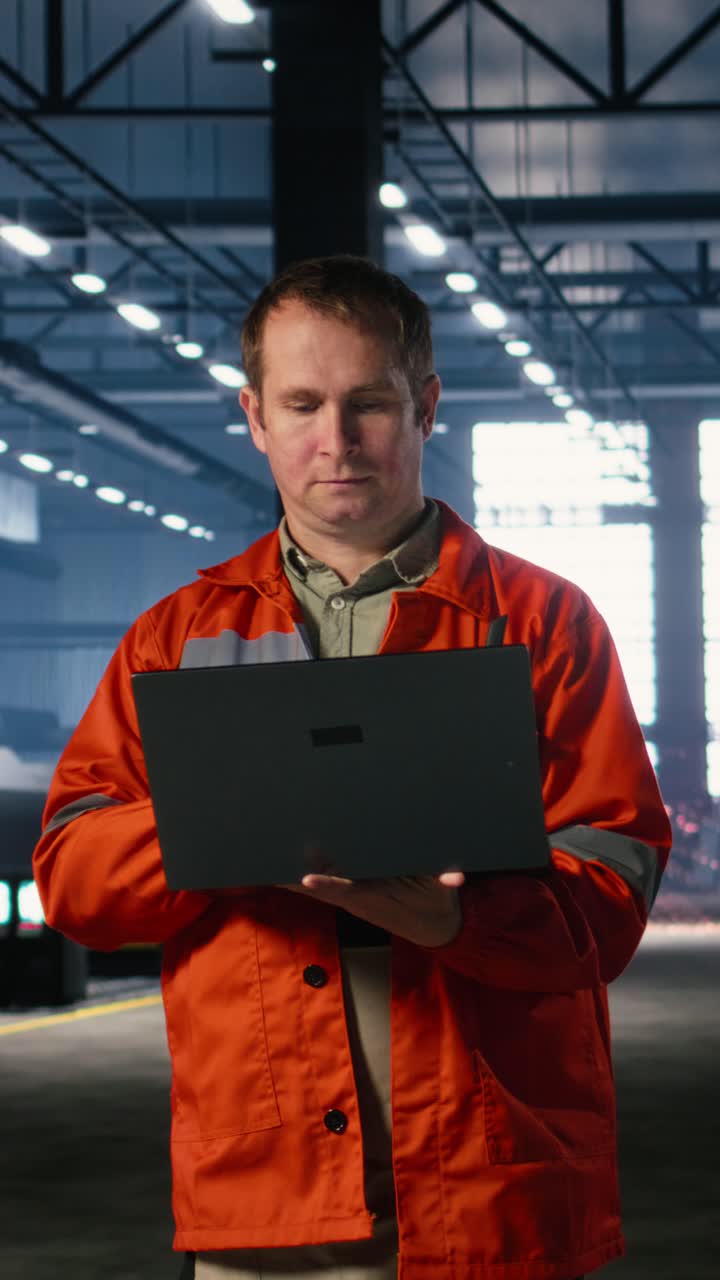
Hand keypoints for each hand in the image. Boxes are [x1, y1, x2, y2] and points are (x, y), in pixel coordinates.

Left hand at [280, 869, 464, 947]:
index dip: (328, 886)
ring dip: (291, 876)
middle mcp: (357, 898)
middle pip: (319, 888)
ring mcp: (353, 897)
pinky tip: (284, 866)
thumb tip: (455, 877)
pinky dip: (304, 876)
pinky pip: (325, 882)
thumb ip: (444, 879)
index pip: (348, 890)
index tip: (307, 879)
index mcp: (375, 897)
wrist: (435, 925)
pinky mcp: (353, 893)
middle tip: (265, 861)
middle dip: (292, 877)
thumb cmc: (435, 902)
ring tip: (264, 858)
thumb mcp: (441, 890)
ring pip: (316, 886)